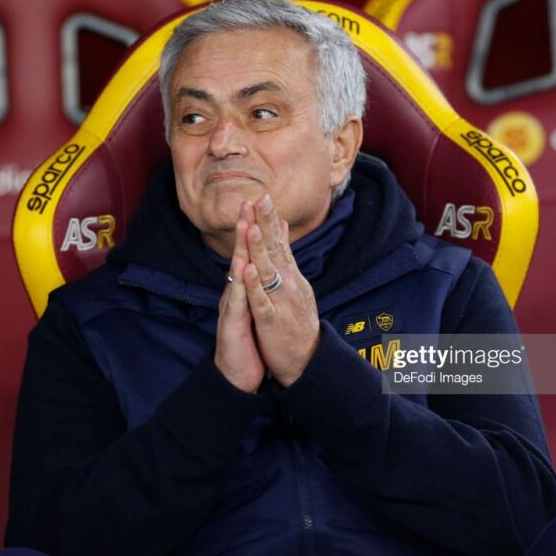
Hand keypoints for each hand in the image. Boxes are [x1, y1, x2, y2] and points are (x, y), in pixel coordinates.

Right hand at [214, 204, 265, 392]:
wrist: (236, 374)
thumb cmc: (247, 340)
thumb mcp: (254, 307)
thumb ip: (256, 284)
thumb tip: (260, 263)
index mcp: (244, 288)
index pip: (250, 253)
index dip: (255, 228)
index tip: (262, 202)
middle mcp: (235, 292)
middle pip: (240, 255)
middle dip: (245, 228)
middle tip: (249, 200)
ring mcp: (232, 306)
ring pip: (236, 274)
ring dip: (240, 249)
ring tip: (245, 224)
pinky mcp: (233, 323)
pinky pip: (238, 301)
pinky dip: (241, 284)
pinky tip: (244, 268)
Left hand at [241, 194, 319, 386]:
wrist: (307, 359)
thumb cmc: (297, 321)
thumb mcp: (295, 285)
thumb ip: (286, 256)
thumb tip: (282, 227)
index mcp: (291, 276)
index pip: (279, 242)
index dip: (270, 220)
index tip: (262, 196)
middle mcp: (289, 284)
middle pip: (275, 250)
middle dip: (266, 225)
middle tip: (260, 199)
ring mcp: (281, 302)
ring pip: (268, 271)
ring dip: (259, 249)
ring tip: (251, 227)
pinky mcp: (273, 321)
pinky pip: (262, 301)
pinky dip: (255, 285)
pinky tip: (248, 270)